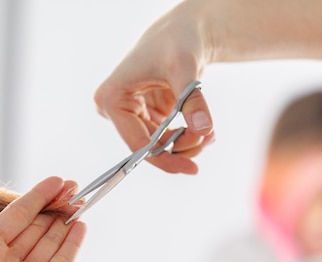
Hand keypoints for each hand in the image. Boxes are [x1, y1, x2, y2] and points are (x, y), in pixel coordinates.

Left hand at [0, 177, 84, 261]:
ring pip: (49, 242)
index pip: (14, 214)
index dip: (36, 196)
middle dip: (55, 207)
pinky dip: (72, 243)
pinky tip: (81, 226)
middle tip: (75, 189)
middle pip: (34, 226)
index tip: (57, 181)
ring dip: (65, 222)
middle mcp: (4, 261)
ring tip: (81, 203)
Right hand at [94, 2, 213, 174]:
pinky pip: (164, 138)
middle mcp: (115, 110)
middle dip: (179, 148)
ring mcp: (130, 115)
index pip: (136, 142)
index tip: (189, 169)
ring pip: (158, 146)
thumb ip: (193, 101)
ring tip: (209, 134)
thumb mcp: (184, 69)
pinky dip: (185, 138)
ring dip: (185, 145)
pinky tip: (203, 130)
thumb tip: (204, 130)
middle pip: (148, 146)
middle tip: (208, 139)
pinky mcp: (144, 116)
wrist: (183, 32)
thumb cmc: (176, 41)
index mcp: (112, 99)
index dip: (163, 158)